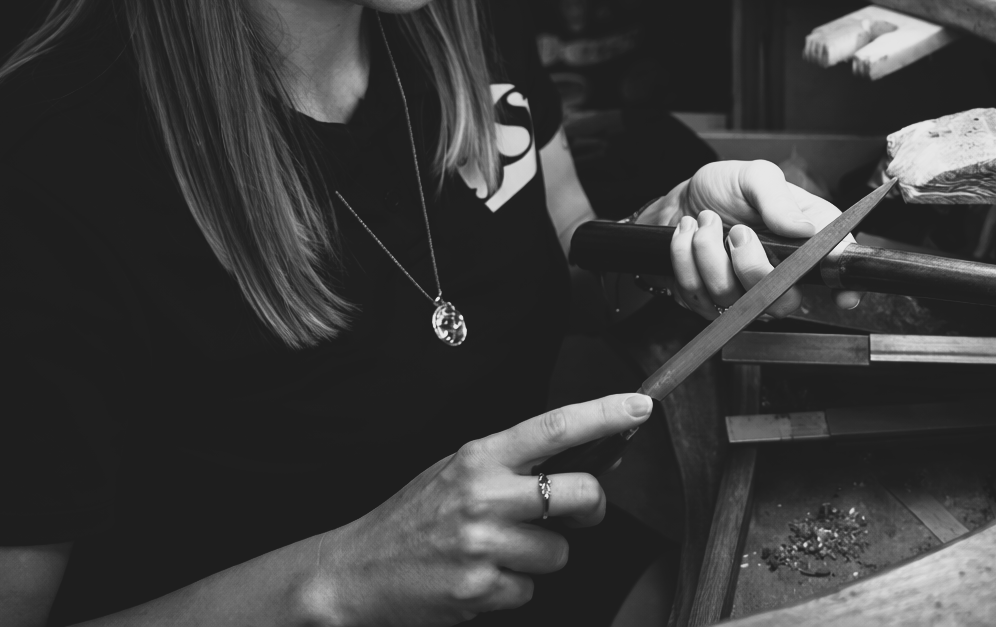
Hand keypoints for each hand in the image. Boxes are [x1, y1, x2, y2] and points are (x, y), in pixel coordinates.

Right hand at [299, 393, 653, 626]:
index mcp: (480, 457)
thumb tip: (579, 458)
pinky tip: (479, 578)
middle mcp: (484, 495)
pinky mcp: (479, 589)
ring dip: (539, 557)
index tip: (641, 405)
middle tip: (579, 511)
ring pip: (560, 552)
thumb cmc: (413, 520)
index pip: (556, 426)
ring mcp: (482, 544)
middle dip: (590, 506)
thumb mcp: (457, 472)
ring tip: (498, 552)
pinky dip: (511, 589)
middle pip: (580, 493)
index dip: (606, 413)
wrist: (354, 573)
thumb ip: (512, 464)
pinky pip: (530, 590)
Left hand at [637, 160, 856, 319]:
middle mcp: (781, 273)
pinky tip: (689, 236)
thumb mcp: (755, 177)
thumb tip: (803, 229)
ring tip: (705, 222)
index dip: (844, 288)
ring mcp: (746, 293)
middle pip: (781, 301)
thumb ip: (778, 199)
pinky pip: (697, 295)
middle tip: (737, 230)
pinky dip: (684, 258)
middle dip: (750, 266)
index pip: (836, 271)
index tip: (842, 296)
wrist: (683, 200)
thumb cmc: (725, 188)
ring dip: (708, 252)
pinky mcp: (710, 302)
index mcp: (806, 239)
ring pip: (732, 299)